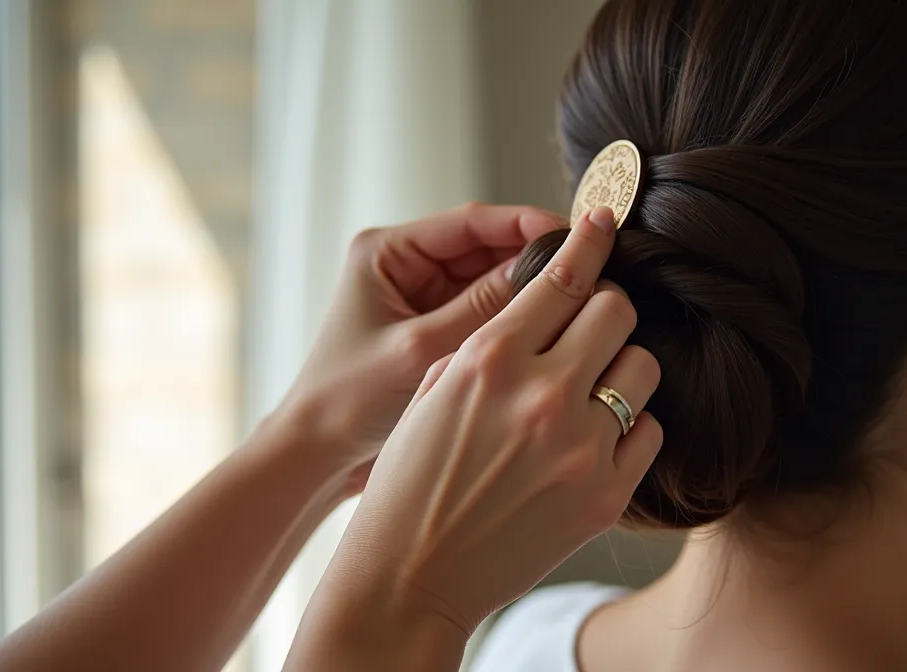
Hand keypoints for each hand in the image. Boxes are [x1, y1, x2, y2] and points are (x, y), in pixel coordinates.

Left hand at [271, 203, 561, 491]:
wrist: (315, 457)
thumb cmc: (347, 402)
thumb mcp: (420, 351)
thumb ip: (484, 310)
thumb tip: (550, 275)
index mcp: (386, 252)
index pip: (470, 221)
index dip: (526, 224)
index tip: (575, 236)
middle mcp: (405, 267)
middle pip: (487, 247)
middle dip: (535, 259)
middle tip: (591, 271)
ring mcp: (422, 299)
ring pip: (492, 281)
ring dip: (529, 292)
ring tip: (578, 303)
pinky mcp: (435, 330)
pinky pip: (486, 315)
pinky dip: (515, 322)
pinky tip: (550, 333)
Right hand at [291, 207, 663, 661]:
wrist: (411, 574)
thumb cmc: (411, 479)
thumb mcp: (433, 390)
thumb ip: (491, 342)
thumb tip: (542, 304)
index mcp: (490, 359)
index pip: (563, 277)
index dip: (591, 242)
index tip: (607, 224)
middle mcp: (540, 394)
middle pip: (616, 309)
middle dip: (604, 310)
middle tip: (589, 329)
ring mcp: (579, 446)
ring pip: (642, 365)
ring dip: (621, 369)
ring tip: (590, 392)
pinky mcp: (605, 494)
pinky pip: (649, 431)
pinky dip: (629, 429)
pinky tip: (594, 441)